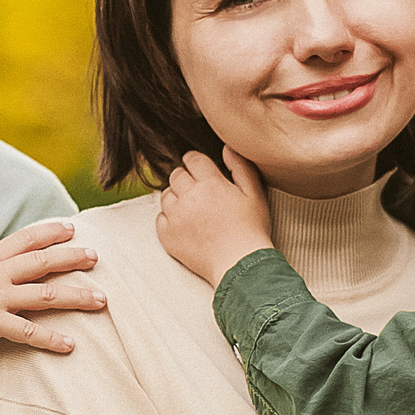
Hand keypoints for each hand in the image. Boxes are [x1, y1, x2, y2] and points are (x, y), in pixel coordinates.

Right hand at [0, 217, 104, 352]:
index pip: (25, 238)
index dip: (50, 232)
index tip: (71, 229)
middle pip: (43, 262)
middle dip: (72, 258)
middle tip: (96, 257)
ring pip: (45, 295)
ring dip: (76, 296)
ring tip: (101, 300)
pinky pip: (27, 332)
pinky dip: (50, 339)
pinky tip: (70, 345)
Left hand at [155, 148, 273, 285]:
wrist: (240, 266)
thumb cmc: (252, 230)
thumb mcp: (255, 194)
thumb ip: (241, 167)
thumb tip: (226, 148)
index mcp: (211, 183)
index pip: (192, 159)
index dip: (195, 162)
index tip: (200, 169)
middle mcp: (189, 197)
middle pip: (176, 175)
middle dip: (185, 178)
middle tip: (198, 191)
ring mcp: (176, 217)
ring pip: (166, 195)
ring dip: (176, 197)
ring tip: (192, 208)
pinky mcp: (168, 236)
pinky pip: (160, 218)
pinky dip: (169, 218)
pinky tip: (184, 224)